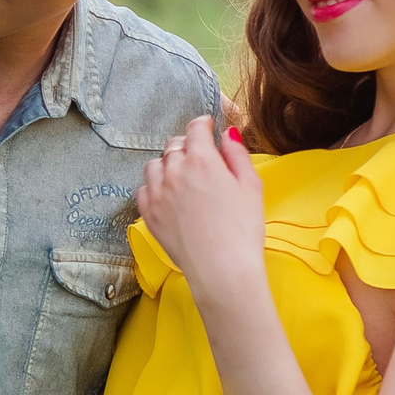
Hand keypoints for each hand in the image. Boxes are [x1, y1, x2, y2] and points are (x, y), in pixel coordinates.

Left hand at [138, 116, 264, 300]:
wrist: (222, 269)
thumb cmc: (243, 229)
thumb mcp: (251, 186)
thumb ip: (238, 155)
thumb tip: (227, 134)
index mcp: (202, 160)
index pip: (195, 128)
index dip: (203, 125)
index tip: (207, 127)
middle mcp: (174, 171)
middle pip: (174, 145)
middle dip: (187, 145)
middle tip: (200, 157)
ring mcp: (157, 193)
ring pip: (155, 165)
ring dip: (168, 164)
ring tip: (181, 176)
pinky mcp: (149, 215)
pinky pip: (144, 189)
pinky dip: (154, 187)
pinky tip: (167, 195)